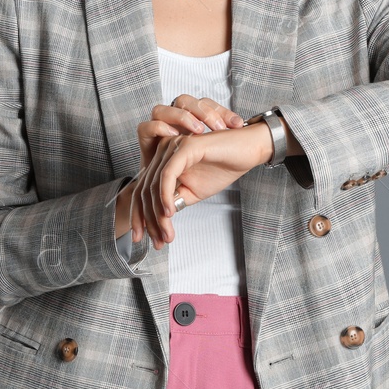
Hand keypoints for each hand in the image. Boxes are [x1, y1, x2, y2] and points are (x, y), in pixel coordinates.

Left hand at [125, 96, 245, 250]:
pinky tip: (170, 213)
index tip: (142, 237)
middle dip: (147, 219)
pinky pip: (168, 174)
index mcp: (163, 161)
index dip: (139, 215)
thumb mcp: (194, 191)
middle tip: (157, 242)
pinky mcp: (185, 146)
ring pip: (154, 184)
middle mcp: (163, 151)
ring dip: (159, 213)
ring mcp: (172, 146)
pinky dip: (166, 195)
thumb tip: (159, 219)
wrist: (249, 150)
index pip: (143, 189)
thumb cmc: (224, 167)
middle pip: (144, 189)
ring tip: (167, 234)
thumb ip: (175, 201)